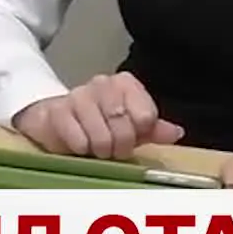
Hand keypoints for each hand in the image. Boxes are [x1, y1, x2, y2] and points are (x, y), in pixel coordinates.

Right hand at [14, 72, 183, 157]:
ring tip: (95, 148)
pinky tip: (78, 145)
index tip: (131, 138)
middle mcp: (102, 83)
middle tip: (112, 150)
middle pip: (123, 126)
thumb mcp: (130, 126)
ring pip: (100, 135)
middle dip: (119, 146)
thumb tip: (176, 133)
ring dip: (99, 150)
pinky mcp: (57, 111)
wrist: (55, 118)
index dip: (139, 134)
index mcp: (125, 84)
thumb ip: (154, 129)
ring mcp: (78, 95)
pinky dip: (81, 149)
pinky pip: (78, 140)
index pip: (146, 116)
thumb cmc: (99, 123)